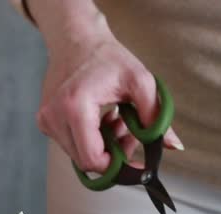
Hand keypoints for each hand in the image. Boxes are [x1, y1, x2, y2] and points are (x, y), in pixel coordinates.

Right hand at [32, 2, 182, 172]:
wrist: (76, 39)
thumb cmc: (108, 58)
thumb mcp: (141, 81)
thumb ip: (157, 115)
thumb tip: (175, 146)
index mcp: (75, 106)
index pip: (93, 159)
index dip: (118, 168)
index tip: (138, 163)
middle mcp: (54, 116)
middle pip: (87, 162)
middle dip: (113, 156)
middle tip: (130, 134)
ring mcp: (46, 120)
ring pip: (80, 156)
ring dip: (104, 148)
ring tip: (118, 122)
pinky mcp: (45, 122)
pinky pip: (72, 145)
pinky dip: (92, 140)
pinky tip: (103, 120)